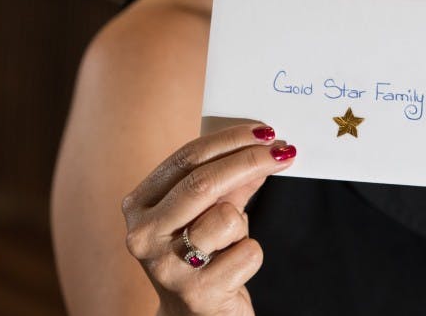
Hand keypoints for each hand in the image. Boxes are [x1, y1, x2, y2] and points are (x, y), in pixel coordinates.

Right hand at [121, 123, 296, 315]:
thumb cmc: (204, 256)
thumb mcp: (211, 211)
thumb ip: (232, 180)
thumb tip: (266, 144)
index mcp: (140, 205)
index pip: (187, 158)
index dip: (230, 140)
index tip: (265, 131)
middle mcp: (142, 235)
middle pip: (203, 182)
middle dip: (250, 160)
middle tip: (284, 151)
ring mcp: (165, 267)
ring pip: (227, 217)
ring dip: (243, 225)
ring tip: (230, 243)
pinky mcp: (196, 294)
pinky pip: (246, 253)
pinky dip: (250, 255)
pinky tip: (233, 270)